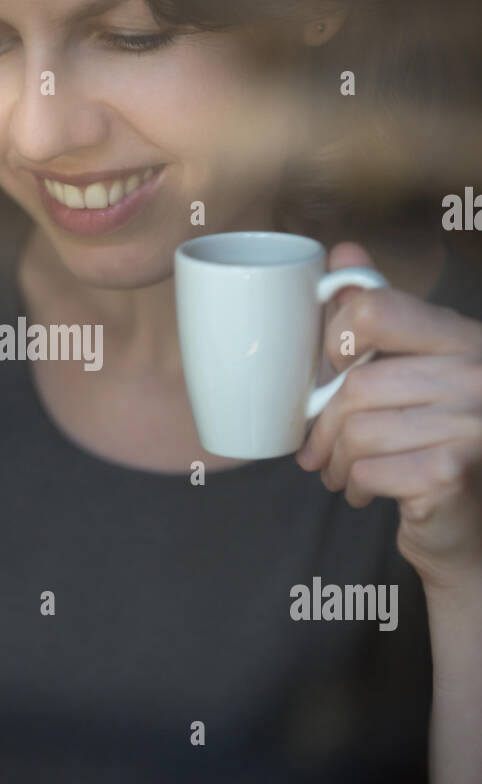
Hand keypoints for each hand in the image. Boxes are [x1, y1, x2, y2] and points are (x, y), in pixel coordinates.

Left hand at [295, 242, 481, 589]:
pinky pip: (368, 469)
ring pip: (359, 429)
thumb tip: (343, 253)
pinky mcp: (452, 472)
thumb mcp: (415, 374)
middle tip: (317, 450)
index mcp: (465, 339)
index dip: (335, 340)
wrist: (472, 530)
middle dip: (325, 424)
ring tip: (340, 474)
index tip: (328, 374)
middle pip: (358, 382)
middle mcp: (477, 373)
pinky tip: (365, 493)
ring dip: (336, 460)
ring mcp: (472, 423)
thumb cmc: (437, 446)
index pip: (378, 308)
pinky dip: (355, 486)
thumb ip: (383, 316)